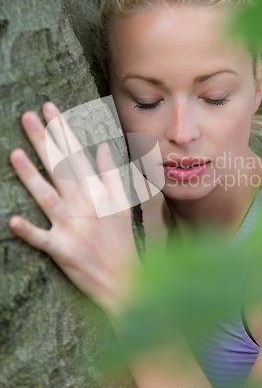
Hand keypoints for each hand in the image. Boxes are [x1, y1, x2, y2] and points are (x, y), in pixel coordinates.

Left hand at [9, 102, 140, 314]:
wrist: (124, 278)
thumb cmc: (121, 239)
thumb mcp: (123, 202)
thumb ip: (112, 173)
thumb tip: (103, 146)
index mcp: (97, 192)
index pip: (77, 154)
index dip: (62, 131)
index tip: (49, 109)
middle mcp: (83, 205)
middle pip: (59, 168)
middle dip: (43, 141)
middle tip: (27, 117)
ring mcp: (71, 227)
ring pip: (46, 197)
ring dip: (30, 176)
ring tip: (14, 154)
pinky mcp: (61, 250)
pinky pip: (41, 239)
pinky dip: (28, 231)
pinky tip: (12, 221)